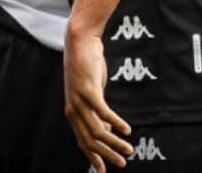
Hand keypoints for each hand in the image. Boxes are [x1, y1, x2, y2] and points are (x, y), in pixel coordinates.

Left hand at [64, 27, 133, 171]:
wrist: (80, 42)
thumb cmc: (87, 66)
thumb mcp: (92, 92)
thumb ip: (95, 111)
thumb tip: (105, 129)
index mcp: (73, 112)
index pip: (82, 142)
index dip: (94, 158)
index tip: (104, 170)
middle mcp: (73, 110)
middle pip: (90, 141)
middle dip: (107, 155)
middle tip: (122, 164)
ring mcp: (79, 101)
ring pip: (97, 130)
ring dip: (114, 142)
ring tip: (128, 149)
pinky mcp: (88, 90)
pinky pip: (103, 112)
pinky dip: (116, 123)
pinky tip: (126, 129)